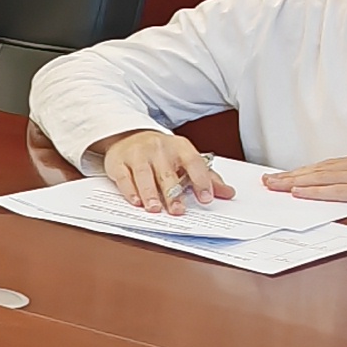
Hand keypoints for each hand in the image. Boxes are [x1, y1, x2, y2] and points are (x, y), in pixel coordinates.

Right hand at [94, 129, 227, 215]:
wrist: (129, 135)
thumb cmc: (161, 152)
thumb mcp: (185, 159)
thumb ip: (207, 176)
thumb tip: (228, 193)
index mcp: (179, 147)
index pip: (193, 162)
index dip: (201, 180)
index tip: (206, 197)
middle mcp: (158, 148)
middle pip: (167, 173)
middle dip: (172, 193)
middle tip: (178, 210)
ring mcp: (137, 154)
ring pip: (144, 175)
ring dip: (149, 193)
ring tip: (154, 208)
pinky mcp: (118, 161)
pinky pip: (123, 177)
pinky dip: (129, 190)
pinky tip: (136, 201)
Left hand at [263, 152, 346, 209]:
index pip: (326, 165)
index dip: (304, 170)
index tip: (285, 175)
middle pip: (318, 169)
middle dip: (291, 175)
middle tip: (268, 180)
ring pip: (322, 177)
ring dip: (296, 182)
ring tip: (275, 186)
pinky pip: (338, 190)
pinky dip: (317, 191)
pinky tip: (300, 192)